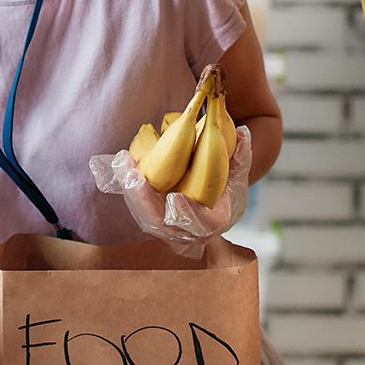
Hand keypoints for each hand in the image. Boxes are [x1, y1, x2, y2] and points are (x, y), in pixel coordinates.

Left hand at [92, 125, 251, 256]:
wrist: (208, 212)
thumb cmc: (225, 194)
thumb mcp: (236, 179)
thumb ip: (240, 158)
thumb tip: (241, 133)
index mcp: (210, 224)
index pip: (198, 225)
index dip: (186, 215)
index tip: (176, 199)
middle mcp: (184, 231)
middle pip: (160, 224)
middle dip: (145, 203)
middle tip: (136, 181)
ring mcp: (163, 226)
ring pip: (143, 214)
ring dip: (132, 191)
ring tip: (126, 165)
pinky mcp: (149, 215)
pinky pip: (136, 202)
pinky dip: (128, 183)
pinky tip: (123, 161)